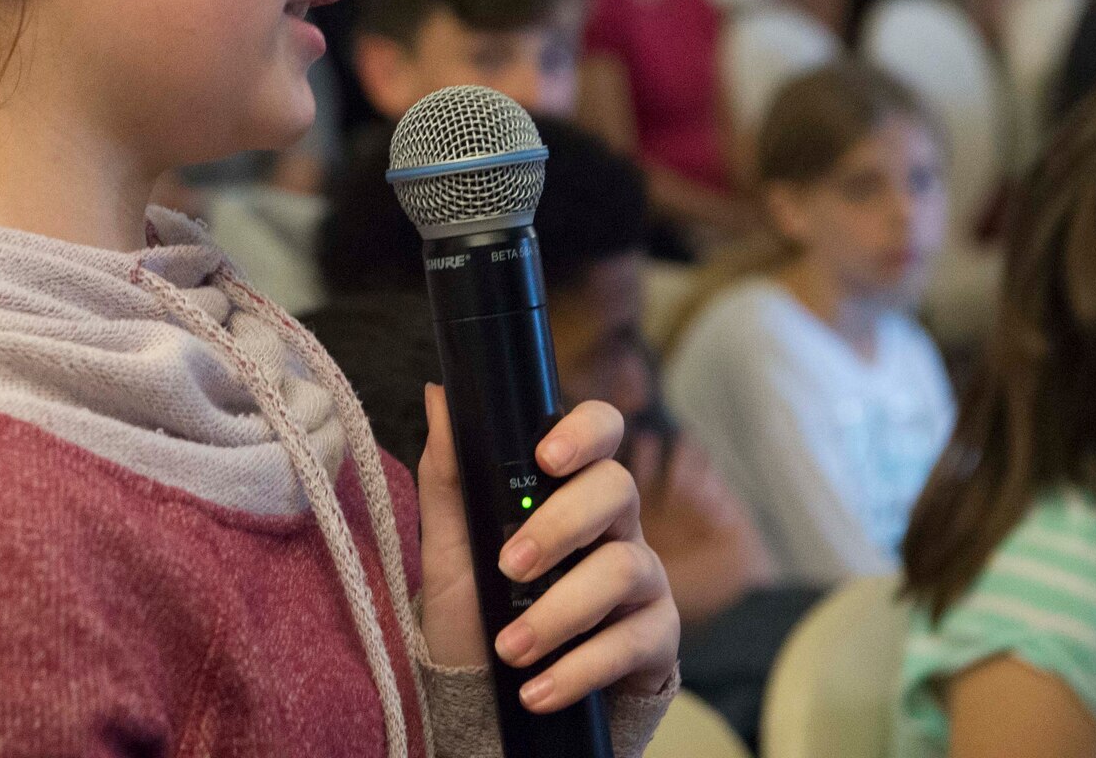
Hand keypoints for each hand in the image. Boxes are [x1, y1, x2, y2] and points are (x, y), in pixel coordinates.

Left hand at [417, 386, 679, 712]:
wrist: (489, 701)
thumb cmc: (477, 611)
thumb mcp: (450, 548)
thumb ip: (448, 475)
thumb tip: (440, 395)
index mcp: (569, 489)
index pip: (600, 431)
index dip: (584, 432)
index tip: (544, 457)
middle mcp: (614, 525)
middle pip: (618, 489)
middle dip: (561, 526)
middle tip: (510, 566)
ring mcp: (641, 581)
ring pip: (625, 568)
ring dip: (562, 611)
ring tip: (510, 649)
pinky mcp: (655, 640)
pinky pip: (635, 642)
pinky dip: (580, 668)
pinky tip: (538, 690)